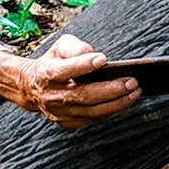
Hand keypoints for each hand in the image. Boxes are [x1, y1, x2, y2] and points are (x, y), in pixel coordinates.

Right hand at [0, 34, 141, 128]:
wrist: (33, 87)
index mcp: (47, 74)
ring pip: (91, 111)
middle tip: (132, 81)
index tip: (103, 59)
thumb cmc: (52, 63)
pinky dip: (111, 110)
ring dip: (117, 102)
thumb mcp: (59, 47)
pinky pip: (93, 119)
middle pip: (83, 95)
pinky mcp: (69, 122)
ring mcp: (60, 112)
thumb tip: (90, 54)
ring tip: (135, 91)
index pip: (64, 70)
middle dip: (110, 89)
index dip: (83, 65)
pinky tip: (125, 101)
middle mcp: (52, 96)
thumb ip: (74, 47)